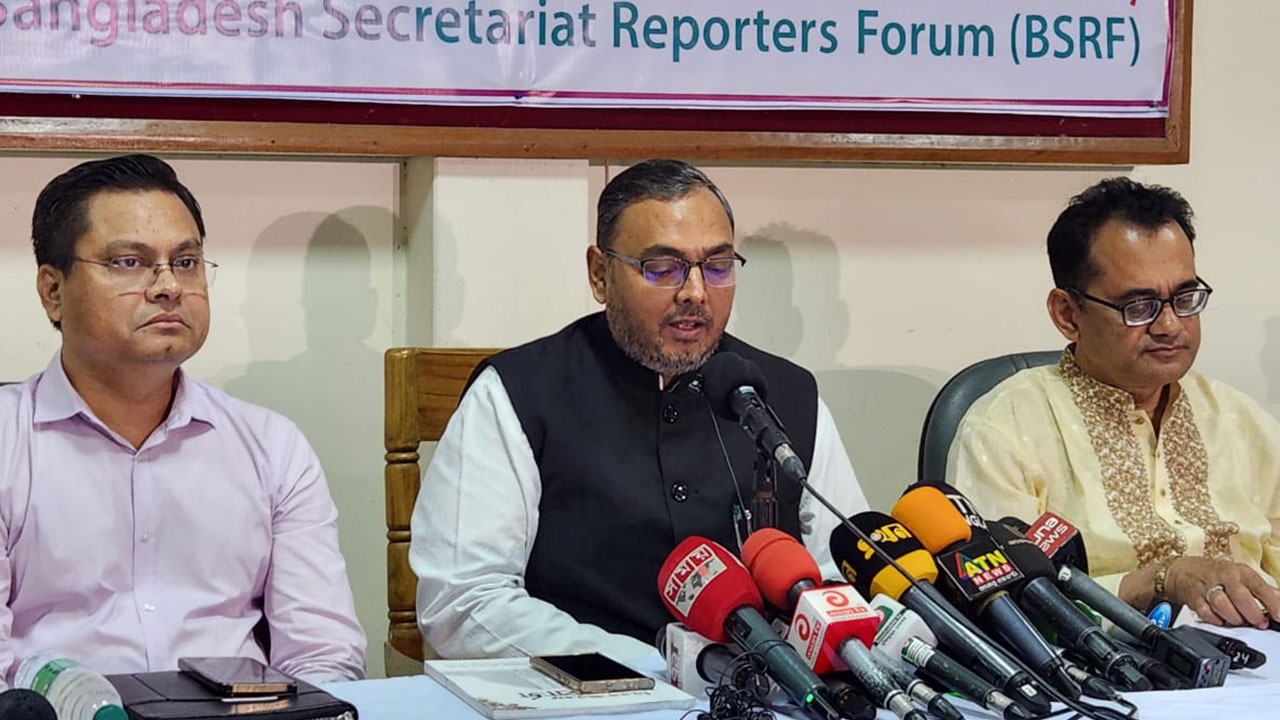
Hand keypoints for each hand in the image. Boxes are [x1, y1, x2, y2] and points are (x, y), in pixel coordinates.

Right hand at [1164, 556, 1279, 627]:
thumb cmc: (1217, 575)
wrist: (1183, 570)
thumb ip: (1263, 592)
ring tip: (1238, 622)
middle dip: (1252, 613)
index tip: (1279, 617)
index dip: (1272, 603)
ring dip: (1233, 617)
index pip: (1259, 586)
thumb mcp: (1242, 578)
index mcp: (1240, 571)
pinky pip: (1204, 611)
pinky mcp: (1192, 595)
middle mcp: (1224, 575)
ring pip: (1221, 603)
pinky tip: (1220, 620)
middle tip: (1258, 623)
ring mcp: (1206, 585)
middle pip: (1240, 595)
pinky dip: (1214, 619)